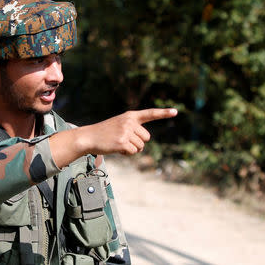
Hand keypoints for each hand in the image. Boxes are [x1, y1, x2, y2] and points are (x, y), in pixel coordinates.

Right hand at [50, 108, 177, 167]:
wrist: (88, 137)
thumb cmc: (104, 133)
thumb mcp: (119, 124)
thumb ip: (132, 128)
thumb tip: (142, 144)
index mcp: (130, 116)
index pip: (150, 113)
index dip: (164, 113)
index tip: (176, 111)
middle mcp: (130, 122)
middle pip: (146, 138)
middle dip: (137, 142)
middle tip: (122, 140)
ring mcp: (126, 132)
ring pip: (140, 146)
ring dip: (131, 149)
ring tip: (117, 143)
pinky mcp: (122, 142)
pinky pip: (133, 152)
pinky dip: (126, 153)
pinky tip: (116, 148)